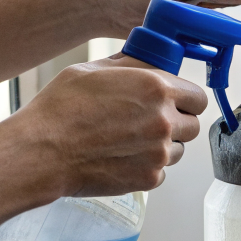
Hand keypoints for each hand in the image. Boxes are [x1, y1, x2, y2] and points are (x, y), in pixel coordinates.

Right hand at [10, 55, 207, 198]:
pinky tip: (122, 157)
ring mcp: (159, 154)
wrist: (43, 151)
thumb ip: (131, 65)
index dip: (186, 99)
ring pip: (178, 150)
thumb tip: (148, 61)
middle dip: (177, 123)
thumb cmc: (61, 108)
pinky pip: (161, 171)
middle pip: (193, 125)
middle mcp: (164, 121)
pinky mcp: (148, 179)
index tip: (176, 102)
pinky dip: (147, 166)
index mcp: (157, 88)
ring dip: (163, 145)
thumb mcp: (94, 70)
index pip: (197, 97)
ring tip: (130, 141)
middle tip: (151, 121)